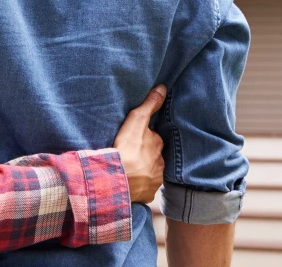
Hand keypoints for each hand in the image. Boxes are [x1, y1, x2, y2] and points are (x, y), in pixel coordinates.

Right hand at [113, 85, 166, 203]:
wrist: (118, 179)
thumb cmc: (127, 148)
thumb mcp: (137, 120)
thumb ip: (150, 104)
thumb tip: (163, 88)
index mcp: (158, 145)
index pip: (154, 139)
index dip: (146, 137)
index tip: (136, 138)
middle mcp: (160, 163)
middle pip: (153, 156)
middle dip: (146, 154)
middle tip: (132, 153)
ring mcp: (154, 180)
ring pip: (150, 172)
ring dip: (143, 169)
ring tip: (131, 168)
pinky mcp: (147, 194)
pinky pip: (145, 188)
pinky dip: (140, 185)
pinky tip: (131, 182)